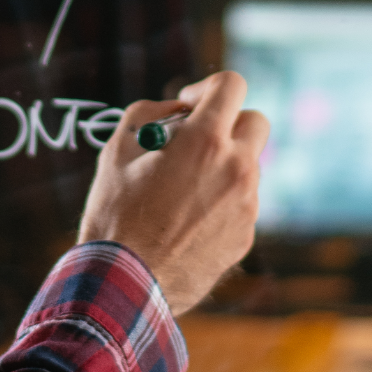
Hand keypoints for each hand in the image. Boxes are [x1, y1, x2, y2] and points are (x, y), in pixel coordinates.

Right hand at [76, 70, 268, 315]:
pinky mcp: (245, 237)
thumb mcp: (118, 150)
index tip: (188, 105)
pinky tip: (185, 221)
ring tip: (180, 190)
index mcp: (206, 141)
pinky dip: (221, 202)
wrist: (125, 285)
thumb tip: (176, 110)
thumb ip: (149, 114)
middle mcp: (237, 169)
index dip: (208, 88)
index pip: (232, 86)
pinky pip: (241, 204)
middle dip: (228, 123)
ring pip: (247, 166)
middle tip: (196, 140)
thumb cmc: (115, 215)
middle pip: (255, 122)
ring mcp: (246, 206)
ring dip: (223, 165)